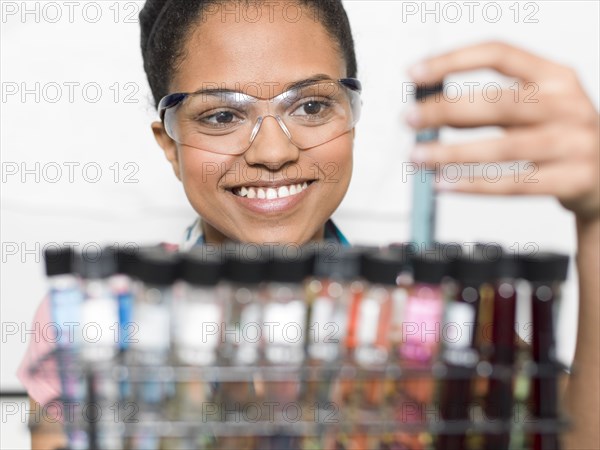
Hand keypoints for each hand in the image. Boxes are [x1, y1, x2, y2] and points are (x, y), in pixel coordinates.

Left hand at [407, 41, 599, 221]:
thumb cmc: (560, 136)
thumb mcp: (536, 108)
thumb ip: (492, 104)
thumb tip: (431, 108)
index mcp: (556, 77)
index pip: (500, 54)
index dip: (453, 61)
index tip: (416, 73)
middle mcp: (568, 105)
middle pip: (498, 102)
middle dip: (446, 110)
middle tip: (409, 119)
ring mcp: (573, 143)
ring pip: (503, 147)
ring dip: (452, 153)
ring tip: (418, 156)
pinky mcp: (572, 179)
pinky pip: (513, 184)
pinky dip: (473, 184)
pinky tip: (444, 183)